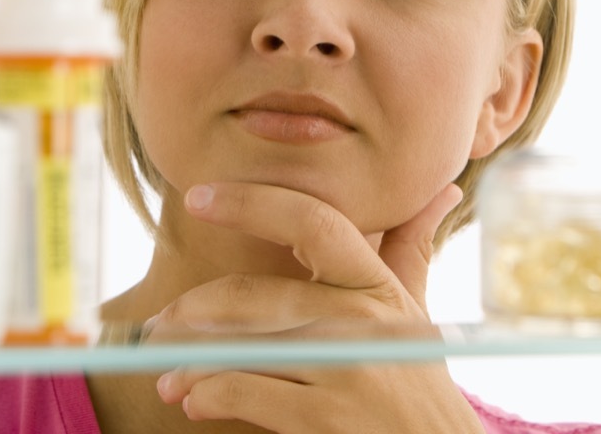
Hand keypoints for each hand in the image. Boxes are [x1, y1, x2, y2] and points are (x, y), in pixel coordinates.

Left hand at [147, 181, 482, 433]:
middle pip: (253, 293)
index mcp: (377, 285)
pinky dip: (208, 395)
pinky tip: (194, 402)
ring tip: (168, 377)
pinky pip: (243, 391)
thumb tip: (441, 190)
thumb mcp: (415, 317)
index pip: (312, 223)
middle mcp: (364, 320)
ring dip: (189, 364)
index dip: (251, 203)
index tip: (198, 197)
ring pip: (239, 345)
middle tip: (158, 328)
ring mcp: (347, 369)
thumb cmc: (419, 385)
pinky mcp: (328, 417)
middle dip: (192, 311)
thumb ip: (410, 252)